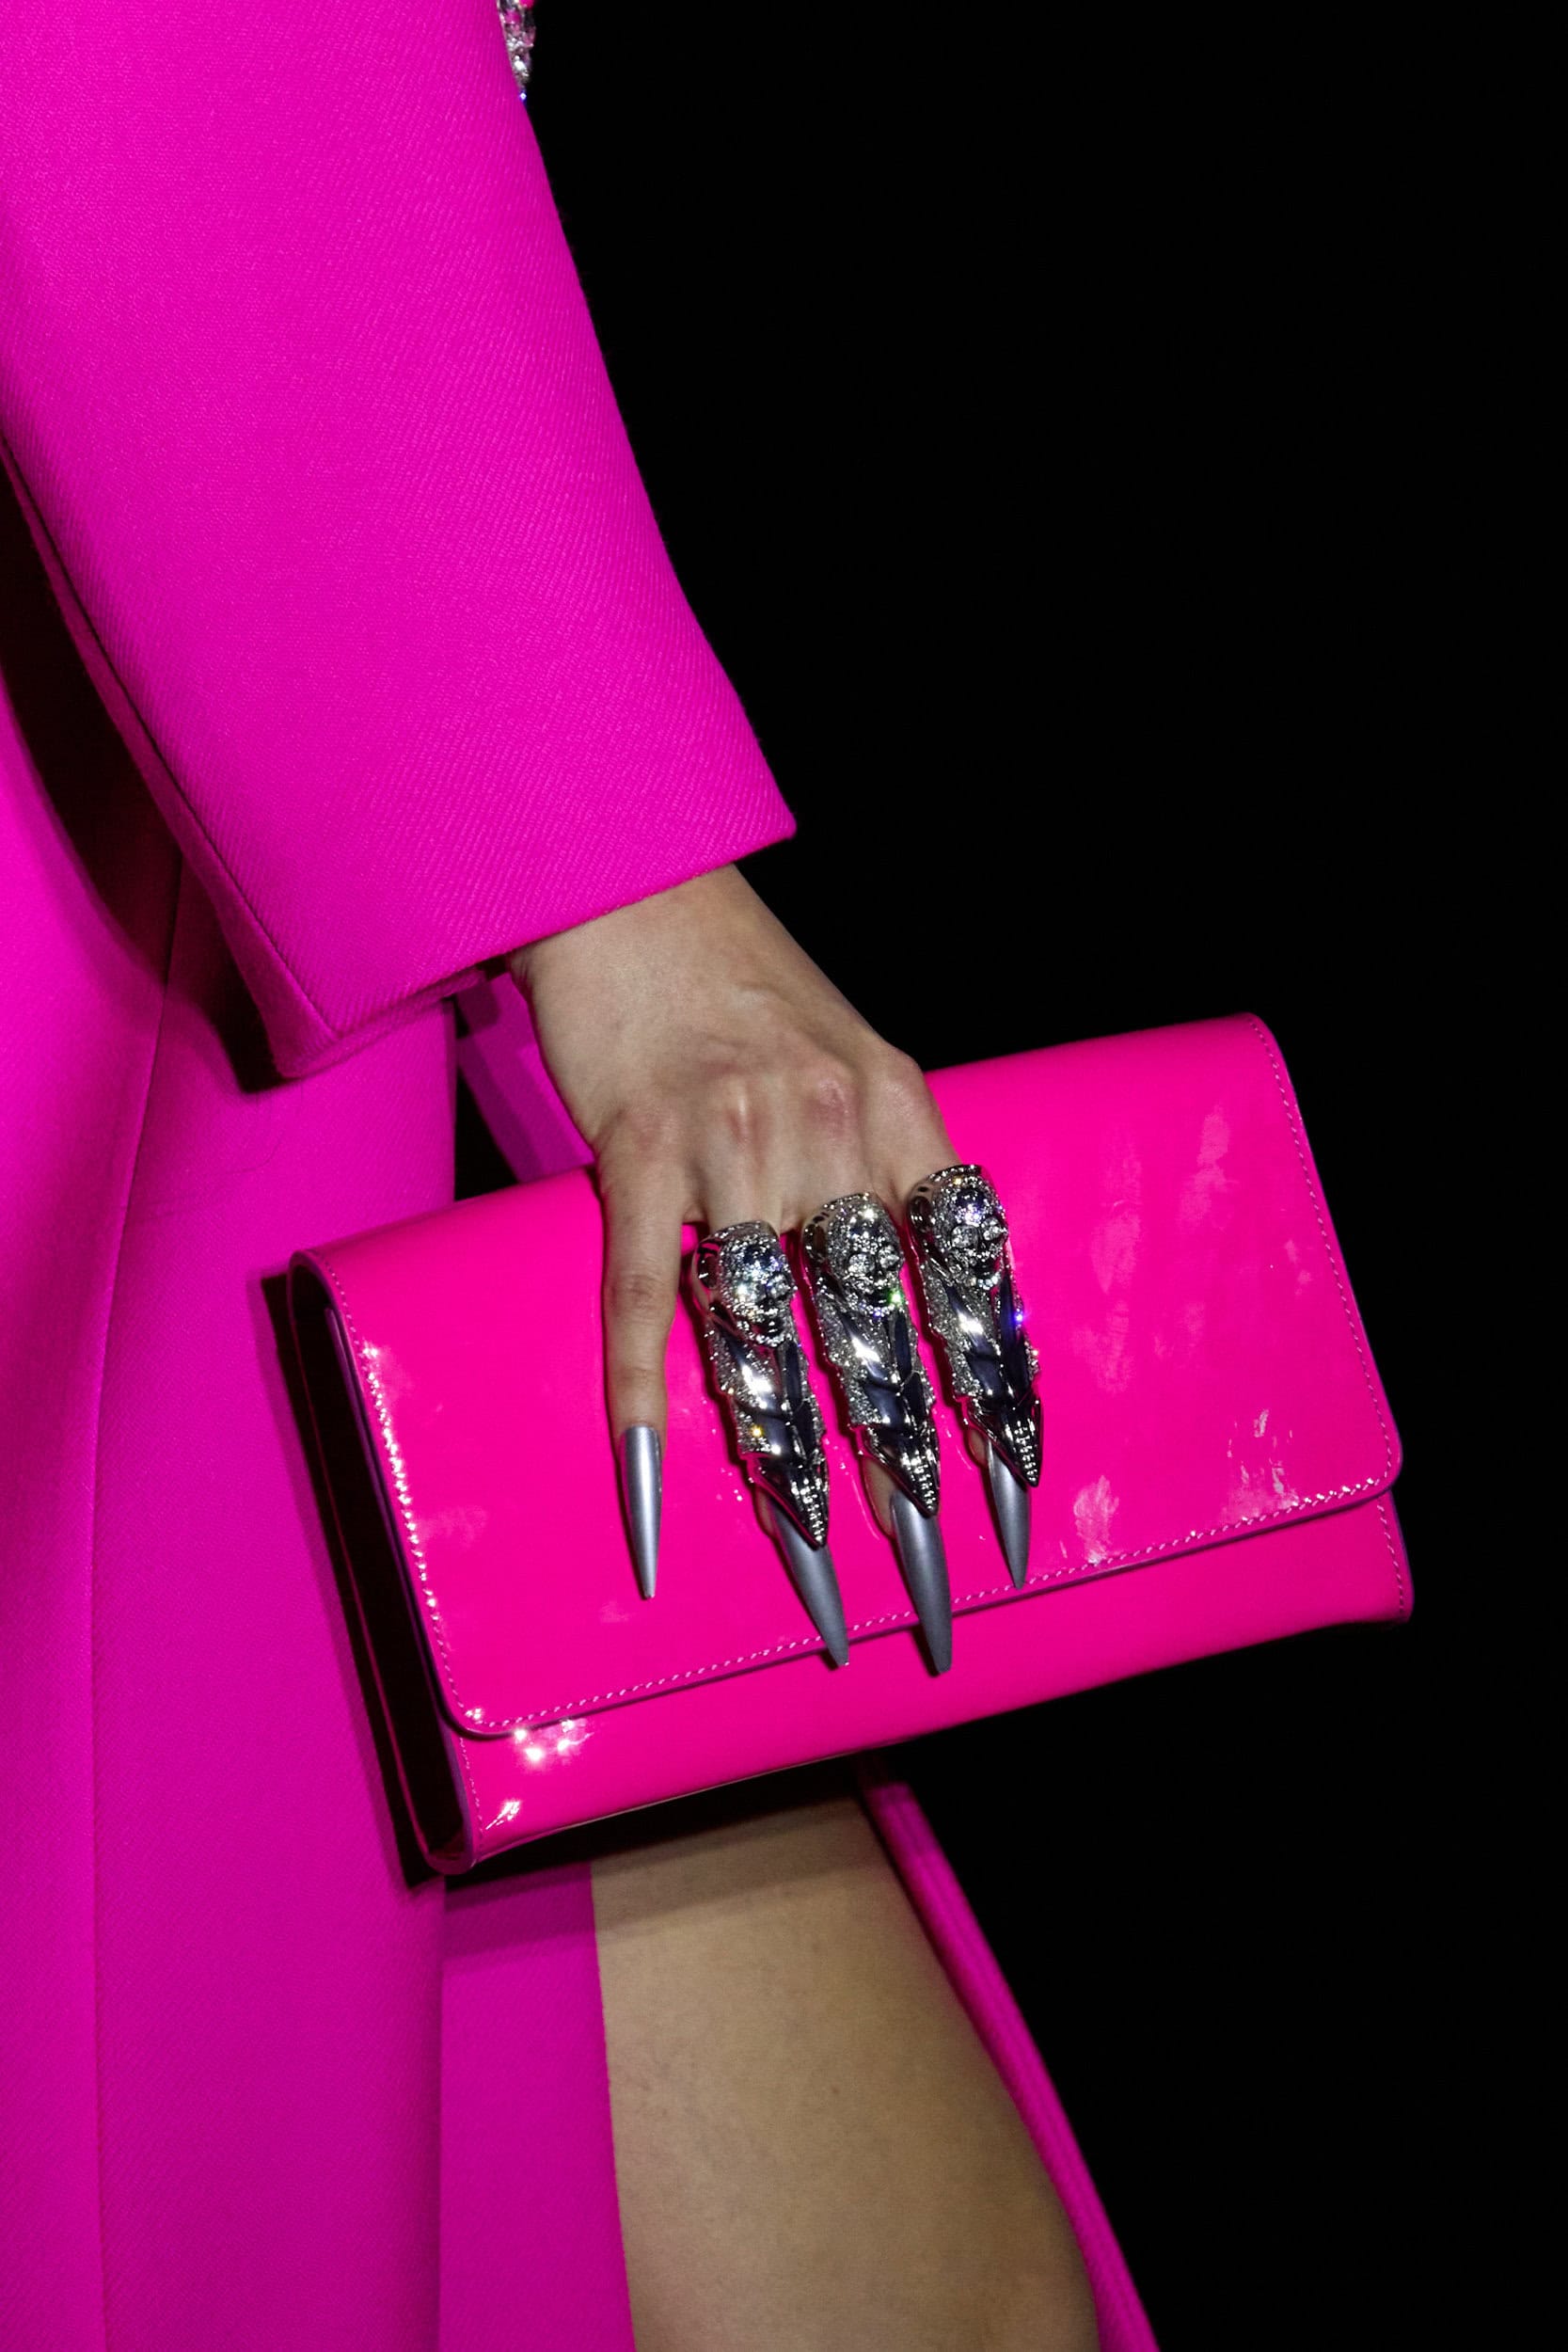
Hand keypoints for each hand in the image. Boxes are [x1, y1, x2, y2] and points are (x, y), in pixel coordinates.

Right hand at [506, 864, 957, 1611]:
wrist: (629, 880)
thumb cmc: (741, 981)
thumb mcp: (850, 1057)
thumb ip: (886, 1165)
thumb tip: (923, 1293)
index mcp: (900, 1110)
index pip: (966, 1280)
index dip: (992, 1400)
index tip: (1014, 1502)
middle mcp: (831, 1128)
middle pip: (875, 1333)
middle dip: (903, 1471)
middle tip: (926, 1583)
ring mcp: (731, 1139)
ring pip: (765, 1333)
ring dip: (786, 1465)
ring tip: (813, 1573)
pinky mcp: (634, 1147)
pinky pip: (641, 1296)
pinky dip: (642, 1401)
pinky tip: (650, 1493)